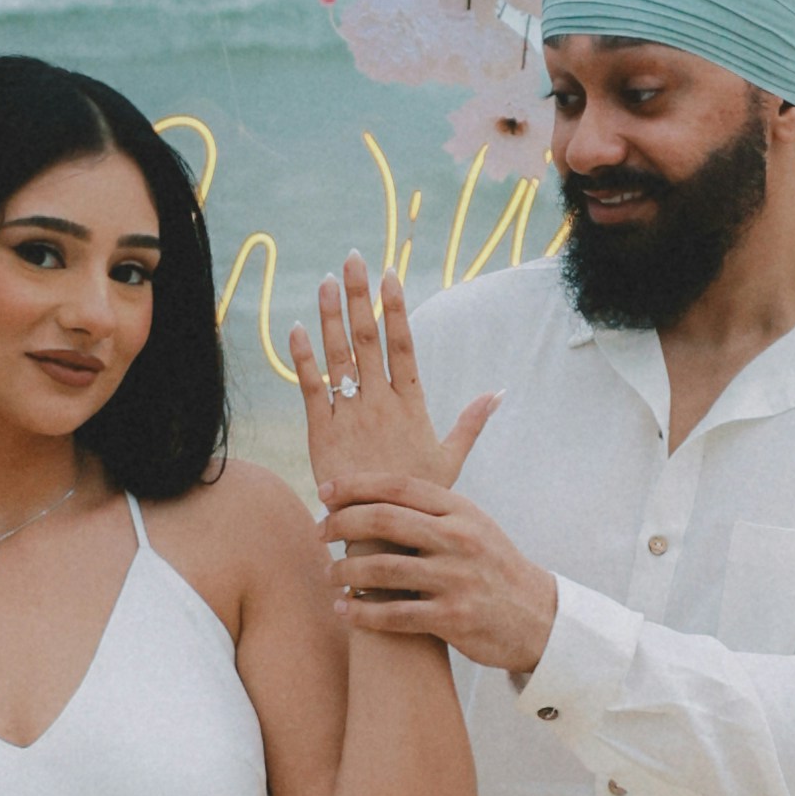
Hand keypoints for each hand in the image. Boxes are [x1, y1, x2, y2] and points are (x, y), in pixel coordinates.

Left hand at [284, 257, 470, 522]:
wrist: (382, 536)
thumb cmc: (419, 501)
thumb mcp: (450, 460)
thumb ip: (470, 423)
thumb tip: (498, 394)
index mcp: (411, 405)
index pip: (404, 346)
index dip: (396, 308)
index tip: (390, 275)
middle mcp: (380, 404)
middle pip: (369, 339)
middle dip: (360, 296)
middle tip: (353, 259)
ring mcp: (350, 417)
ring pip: (339, 357)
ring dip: (331, 316)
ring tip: (327, 281)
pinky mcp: (322, 434)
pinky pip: (310, 389)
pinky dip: (302, 359)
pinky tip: (296, 329)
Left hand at [330, 484, 562, 687]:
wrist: (537, 617)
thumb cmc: (491, 567)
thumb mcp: (472, 525)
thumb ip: (430, 509)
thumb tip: (373, 493)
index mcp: (460, 510)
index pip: (398, 486)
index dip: (355, 486)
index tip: (324, 491)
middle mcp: (458, 539)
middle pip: (384, 521)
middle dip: (342, 524)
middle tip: (319, 532)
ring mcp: (456, 579)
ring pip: (383, 569)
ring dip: (345, 571)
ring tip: (329, 575)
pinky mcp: (452, 618)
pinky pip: (394, 614)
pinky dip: (362, 612)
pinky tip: (344, 610)